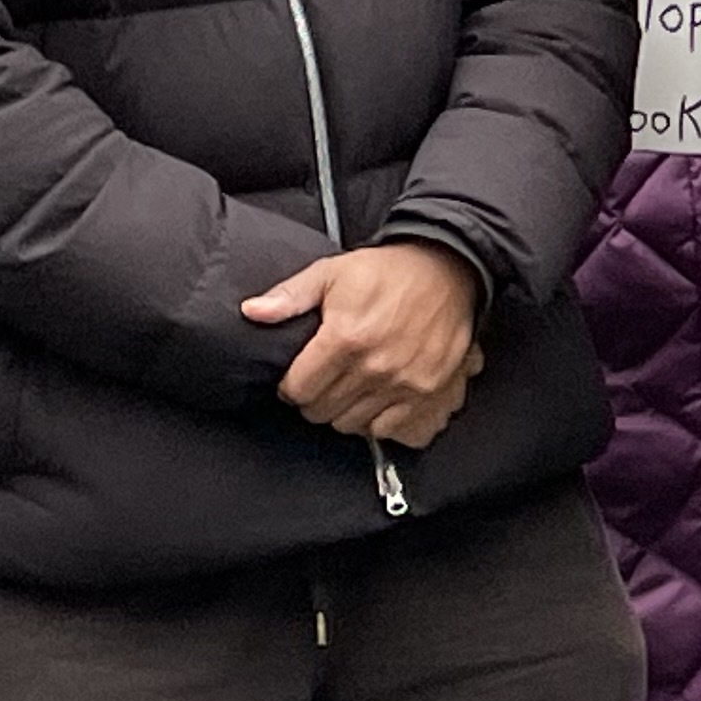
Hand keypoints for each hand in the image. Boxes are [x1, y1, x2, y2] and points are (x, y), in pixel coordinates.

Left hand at [245, 242, 483, 446]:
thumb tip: (251, 312)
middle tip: (320, 383)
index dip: (289, 386)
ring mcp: (403, 382)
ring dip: (342, 411)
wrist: (448, 270)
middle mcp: (374, 365)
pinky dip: (374, 421)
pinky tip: (372, 401)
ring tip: (346, 390)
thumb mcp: (331, 273)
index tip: (295, 378)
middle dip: (313, 399)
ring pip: (350, 423)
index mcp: (345, 337)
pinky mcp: (427, 390)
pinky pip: (387, 429)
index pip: (298, 389)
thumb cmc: (388, 272)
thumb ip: (289, 296)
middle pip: (321, 410)